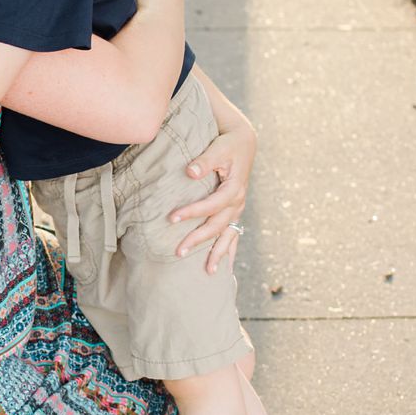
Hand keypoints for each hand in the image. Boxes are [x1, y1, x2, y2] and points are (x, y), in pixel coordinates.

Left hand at [171, 119, 255, 273]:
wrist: (243, 143)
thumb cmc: (228, 144)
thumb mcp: (218, 148)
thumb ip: (205, 160)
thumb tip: (190, 172)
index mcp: (234, 188)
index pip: (212, 205)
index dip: (193, 212)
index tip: (172, 218)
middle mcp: (238, 202)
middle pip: (219, 226)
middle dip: (199, 240)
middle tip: (179, 251)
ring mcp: (238, 209)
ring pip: (229, 236)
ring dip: (218, 253)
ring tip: (209, 272)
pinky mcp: (235, 211)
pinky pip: (234, 235)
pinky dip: (229, 251)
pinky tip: (224, 267)